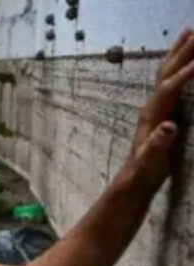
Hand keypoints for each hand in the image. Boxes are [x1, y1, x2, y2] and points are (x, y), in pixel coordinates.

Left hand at [127, 28, 193, 188]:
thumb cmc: (144, 170)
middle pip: (168, 72)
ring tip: (190, 30)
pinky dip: (180, 64)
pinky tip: (188, 59)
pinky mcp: (163, 108)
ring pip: (168, 71)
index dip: (184, 75)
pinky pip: (172, 79)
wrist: (135, 177)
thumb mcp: (151, 160)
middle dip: (183, 51)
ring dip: (179, 50)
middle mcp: (152, 104)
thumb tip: (168, 126)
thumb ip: (158, 144)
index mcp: (152, 114)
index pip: (170, 88)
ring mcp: (157, 105)